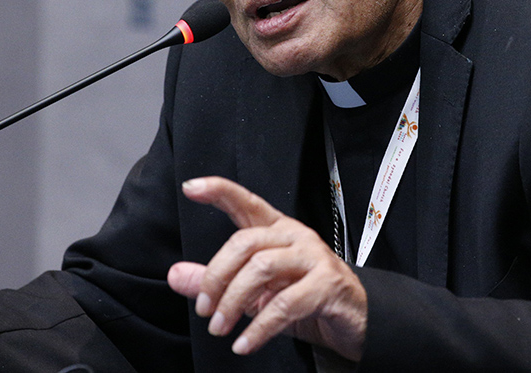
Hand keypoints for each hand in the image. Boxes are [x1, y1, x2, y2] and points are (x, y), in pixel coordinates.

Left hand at [167, 176, 366, 359]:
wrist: (354, 319)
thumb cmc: (304, 298)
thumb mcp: (255, 292)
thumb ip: (216, 281)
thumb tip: (176, 275)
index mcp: (277, 230)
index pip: (246, 202)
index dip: (219, 191)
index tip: (192, 187)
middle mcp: (295, 236)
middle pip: (245, 242)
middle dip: (216, 276)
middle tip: (203, 308)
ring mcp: (314, 258)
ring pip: (261, 268)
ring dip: (233, 301)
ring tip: (219, 327)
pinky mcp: (327, 285)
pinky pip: (284, 304)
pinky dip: (259, 328)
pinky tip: (244, 343)